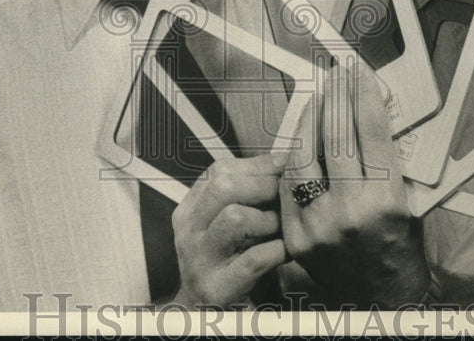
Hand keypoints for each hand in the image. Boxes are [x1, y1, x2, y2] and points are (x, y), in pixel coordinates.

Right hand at [168, 153, 287, 306]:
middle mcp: (188, 231)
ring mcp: (199, 260)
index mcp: (189, 209)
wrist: (203, 316)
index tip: (284, 167)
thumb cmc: (227, 262)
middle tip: (285, 197)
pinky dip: (277, 250)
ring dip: (269, 221)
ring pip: (236, 218)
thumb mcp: (227, 223)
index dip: (257, 165)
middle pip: (223, 187)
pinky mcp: (218, 288)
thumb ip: (247, 192)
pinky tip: (284, 252)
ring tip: (280, 230)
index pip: (219, 170)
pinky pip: (254, 259)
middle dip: (263, 186)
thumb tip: (283, 158)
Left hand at [279, 63, 430, 308]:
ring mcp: (318, 225)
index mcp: (386, 202)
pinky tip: (302, 138)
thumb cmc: (401, 251)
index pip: (372, 131)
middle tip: (337, 77)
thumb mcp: (410, 201)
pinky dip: (295, 156)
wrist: (383, 301)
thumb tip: (373, 112)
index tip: (360, 74)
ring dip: (310, 120)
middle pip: (336, 136)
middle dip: (336, 97)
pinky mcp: (296, 235)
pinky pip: (288, 184)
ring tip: (318, 100)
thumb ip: (391, 159)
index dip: (364, 95)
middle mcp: (351, 213)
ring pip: (304, 155)